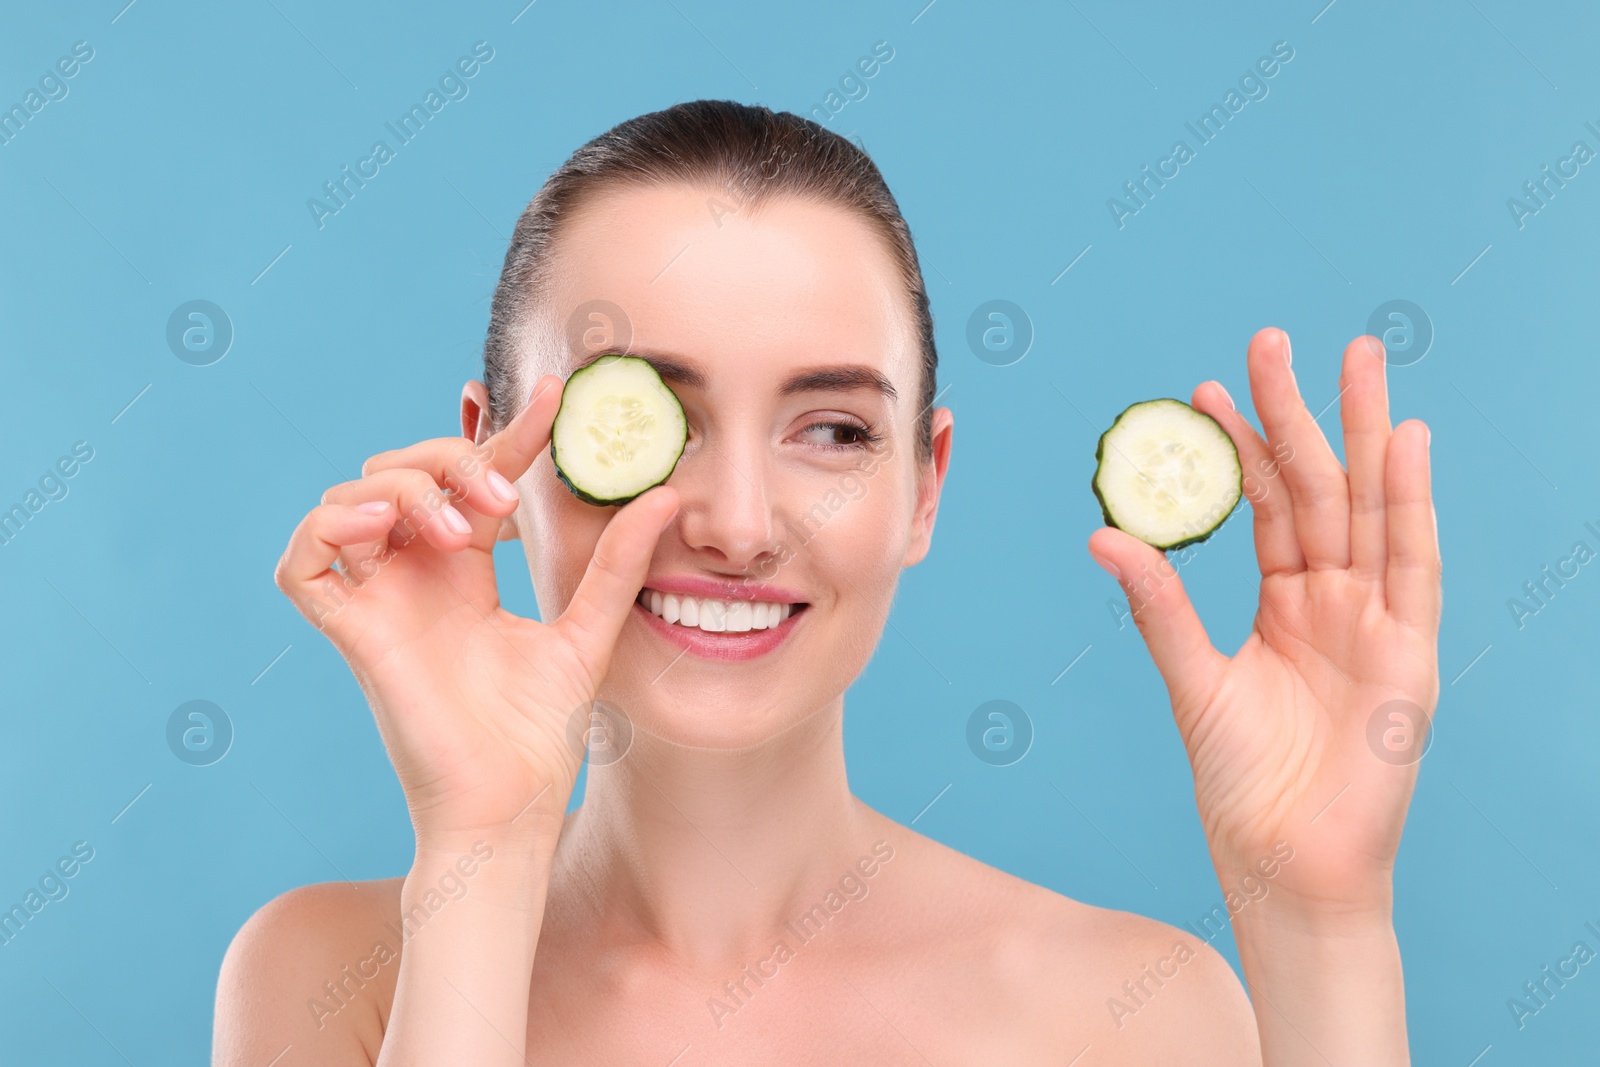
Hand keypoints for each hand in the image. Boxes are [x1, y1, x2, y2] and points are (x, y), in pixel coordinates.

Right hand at [274, 374, 679, 850]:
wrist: (512, 807)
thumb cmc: (542, 736)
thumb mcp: (589, 630)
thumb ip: (617, 563)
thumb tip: (665, 494)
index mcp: (466, 573)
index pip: (475, 479)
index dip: (504, 434)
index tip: (552, 397)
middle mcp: (416, 578)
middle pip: (405, 471)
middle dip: (450, 461)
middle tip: (503, 502)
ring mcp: (380, 603)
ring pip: (351, 499)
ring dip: (403, 487)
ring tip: (458, 525)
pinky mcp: (352, 634)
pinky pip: (302, 562)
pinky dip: (332, 526)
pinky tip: (390, 528)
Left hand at [1088, 327, 1439, 919]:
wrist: (1284, 863)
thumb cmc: (1242, 783)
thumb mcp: (1192, 680)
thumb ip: (1159, 605)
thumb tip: (1104, 533)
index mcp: (1285, 605)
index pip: (1269, 505)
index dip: (1242, 447)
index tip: (1207, 389)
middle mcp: (1335, 602)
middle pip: (1323, 488)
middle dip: (1303, 414)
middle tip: (1274, 338)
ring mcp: (1377, 623)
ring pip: (1372, 509)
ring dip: (1366, 434)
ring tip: (1357, 358)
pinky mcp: (1409, 656)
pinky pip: (1411, 566)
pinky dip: (1411, 504)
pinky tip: (1405, 443)